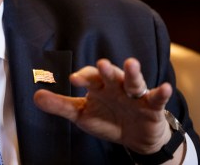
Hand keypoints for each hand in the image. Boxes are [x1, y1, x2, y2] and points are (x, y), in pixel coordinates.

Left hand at [33, 58, 174, 154]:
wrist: (136, 137)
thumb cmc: (108, 119)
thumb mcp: (82, 114)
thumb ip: (60, 105)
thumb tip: (35, 96)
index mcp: (99, 87)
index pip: (90, 77)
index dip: (83, 77)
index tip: (73, 79)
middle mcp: (117, 86)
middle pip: (112, 75)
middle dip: (107, 70)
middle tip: (101, 64)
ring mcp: (135, 95)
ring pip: (133, 81)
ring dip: (132, 73)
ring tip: (132, 63)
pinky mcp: (151, 106)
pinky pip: (156, 98)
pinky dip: (161, 92)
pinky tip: (165, 87)